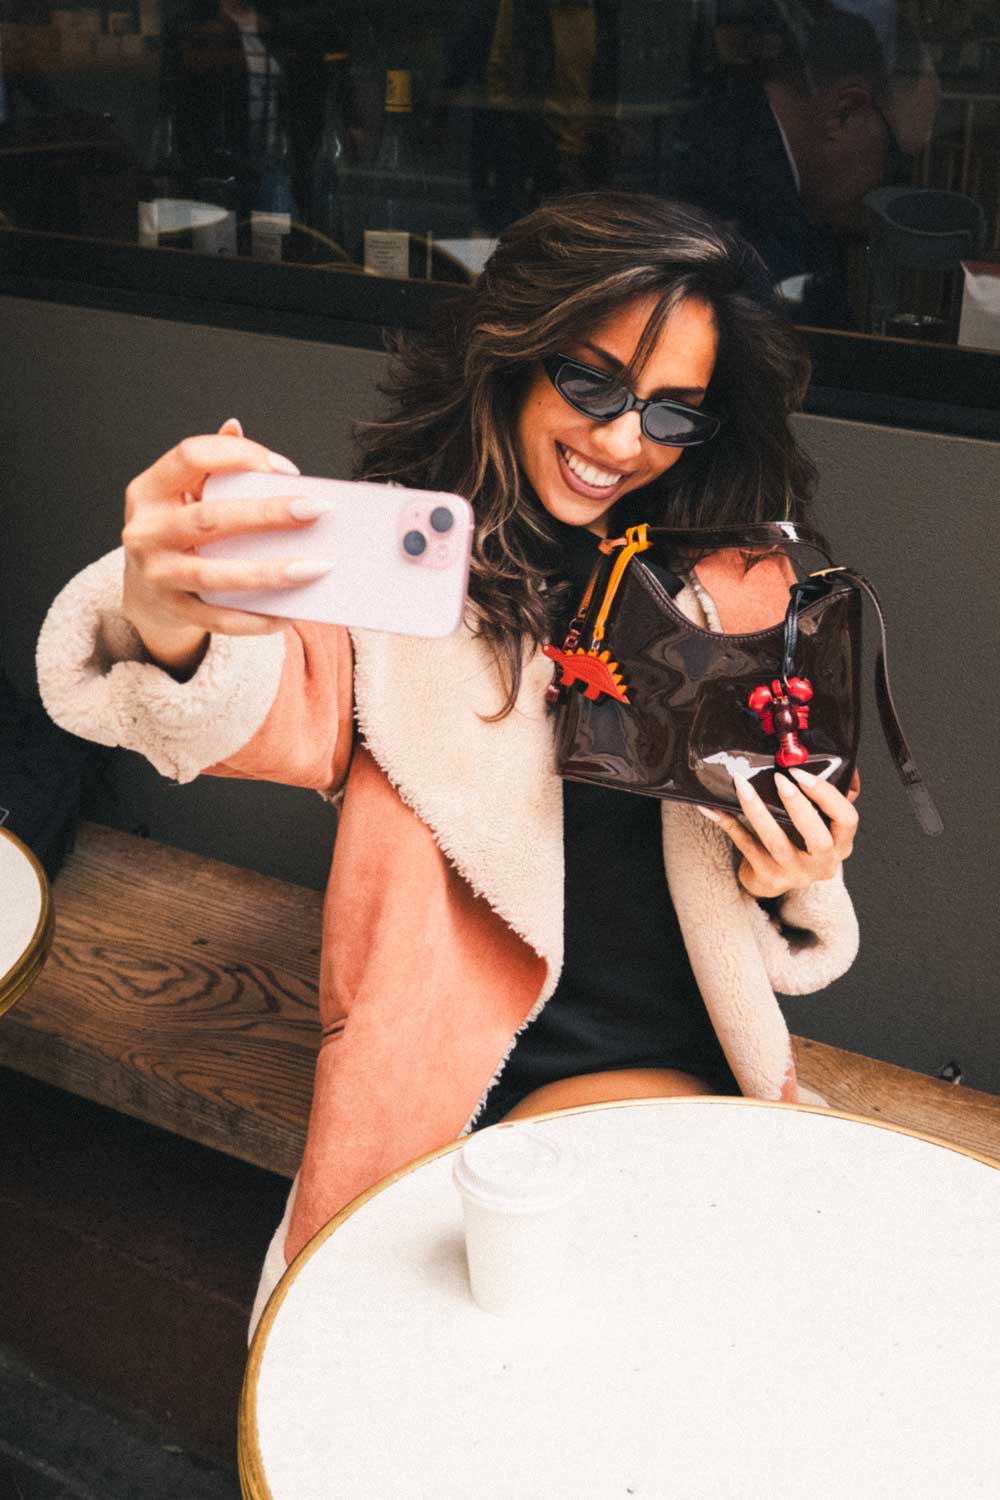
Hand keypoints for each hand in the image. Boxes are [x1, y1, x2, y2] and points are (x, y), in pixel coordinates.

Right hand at [121, 418, 320, 666]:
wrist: (144, 591)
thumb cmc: (175, 530)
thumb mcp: (180, 493)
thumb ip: (210, 464)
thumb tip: (236, 427)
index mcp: (149, 491)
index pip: (191, 457)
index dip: (238, 455)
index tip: (285, 469)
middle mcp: (146, 531)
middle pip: (210, 519)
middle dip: (267, 514)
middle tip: (316, 510)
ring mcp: (157, 574)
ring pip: (215, 575)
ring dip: (269, 573)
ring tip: (315, 567)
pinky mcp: (173, 611)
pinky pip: (219, 619)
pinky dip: (257, 619)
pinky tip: (291, 612)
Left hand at [700, 767, 859, 898]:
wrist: (773, 878)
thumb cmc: (799, 841)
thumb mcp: (822, 822)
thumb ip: (830, 796)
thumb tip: (839, 759)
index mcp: (841, 844)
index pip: (847, 819)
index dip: (826, 795)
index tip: (801, 773)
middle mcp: (823, 863)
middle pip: (818, 839)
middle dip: (798, 806)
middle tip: (779, 779)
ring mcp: (794, 874)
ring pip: (776, 842)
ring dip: (757, 811)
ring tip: (742, 785)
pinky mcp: (767, 877)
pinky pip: (746, 846)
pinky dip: (728, 823)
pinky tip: (711, 807)